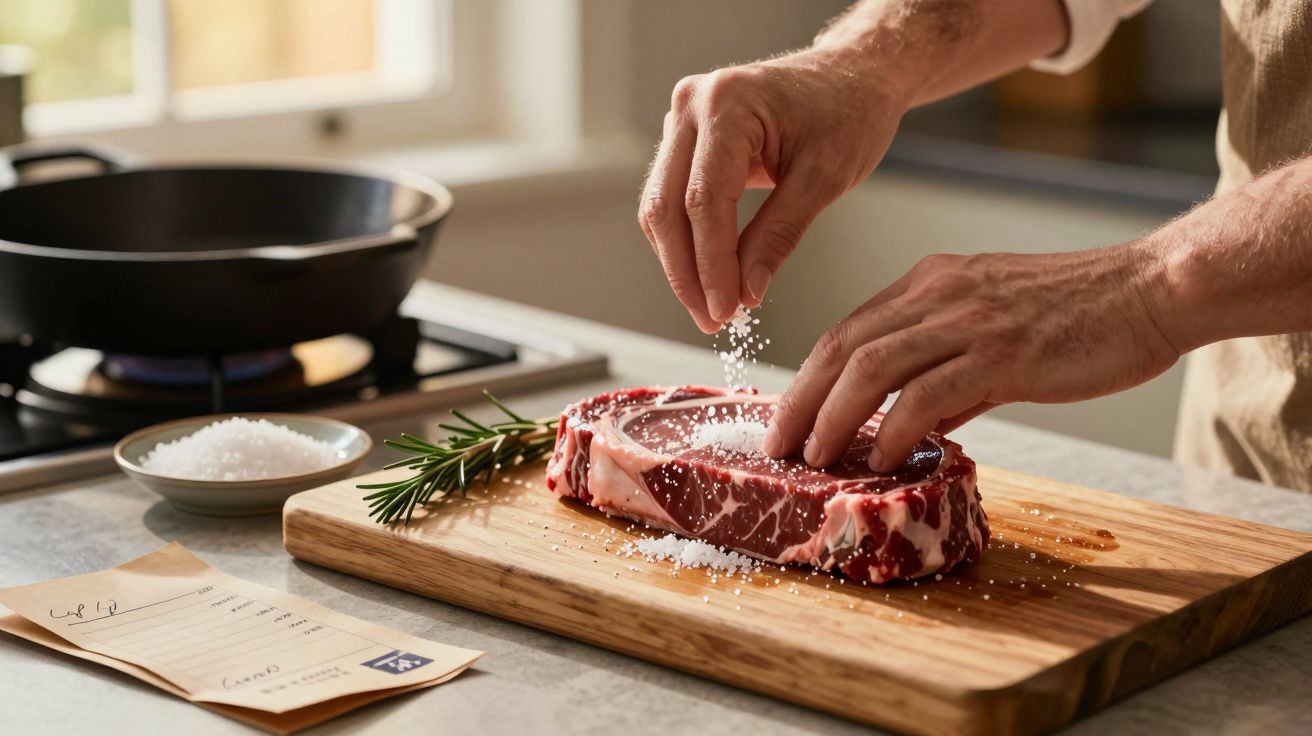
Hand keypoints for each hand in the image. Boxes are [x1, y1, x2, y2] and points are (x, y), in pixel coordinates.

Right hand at [638, 47, 908, 332]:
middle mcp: (692, 105)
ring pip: (661, 208)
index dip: (710, 264)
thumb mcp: (824, 179)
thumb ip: (779, 236)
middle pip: (668, 207)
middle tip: (712, 321)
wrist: (854, 75)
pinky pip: (672, 199)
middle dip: (687, 273)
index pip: (704, 200)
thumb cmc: (849, 113)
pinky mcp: (686, 139)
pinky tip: (708, 277)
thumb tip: (746, 294)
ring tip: (711, 309)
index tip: (724, 311)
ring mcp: (683, 119)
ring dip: (681, 263)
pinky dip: (687, 242)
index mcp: (728, 103)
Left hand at [762, 242, 1182, 469]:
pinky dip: (895, 426)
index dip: (807, 379)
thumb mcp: (996, 328)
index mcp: (931, 283)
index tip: (786, 420)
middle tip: (777, 446)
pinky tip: (880, 456)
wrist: (1151, 290)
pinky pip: (929, 391)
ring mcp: (969, 319)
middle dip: (800, 400)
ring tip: (814, 457)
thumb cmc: (1080, 314)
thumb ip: (951, 376)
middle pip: (842, 346)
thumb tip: (915, 426)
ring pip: (872, 366)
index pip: (848, 331)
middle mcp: (938, 293)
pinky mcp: (1003, 351)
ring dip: (832, 416)